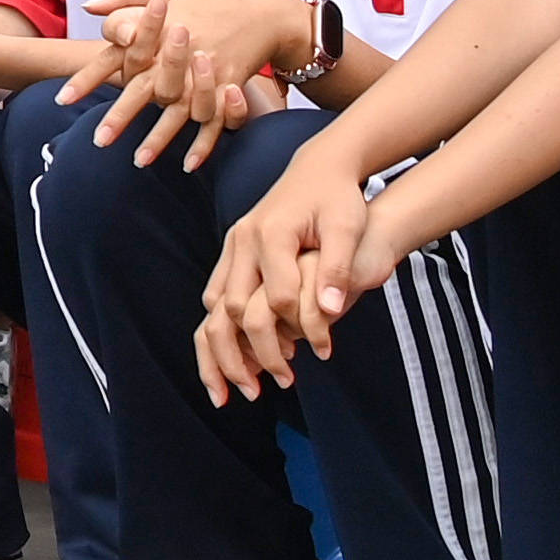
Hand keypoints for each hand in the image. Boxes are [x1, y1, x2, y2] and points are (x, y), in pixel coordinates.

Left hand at [77, 0, 311, 168]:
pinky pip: (215, 123)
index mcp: (157, 35)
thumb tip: (87, 7)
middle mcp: (177, 58)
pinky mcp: (228, 89)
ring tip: (138, 161)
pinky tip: (188, 165)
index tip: (62, 99)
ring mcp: (204, 77)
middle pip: (142, 93)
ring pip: (176, 115)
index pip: (114, 58)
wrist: (262, 11)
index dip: (88, 79)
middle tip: (98, 140)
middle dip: (119, 118)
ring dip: (158, 140)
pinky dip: (203, 145)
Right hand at [199, 152, 374, 400]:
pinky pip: (214, 296)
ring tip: (237, 389)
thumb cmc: (337, 199)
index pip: (276, 296)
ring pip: (212, 306)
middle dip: (245, 354)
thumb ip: (337, 267)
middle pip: (230, 308)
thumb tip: (331, 311)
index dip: (297, 329)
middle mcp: (243, 242)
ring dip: (220, 350)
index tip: (320, 353)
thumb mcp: (347, 227)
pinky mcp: (233, 252)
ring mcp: (233, 247)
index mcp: (271, 234)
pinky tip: (233, 357)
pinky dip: (218, 330)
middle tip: (264, 392)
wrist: (317, 168)